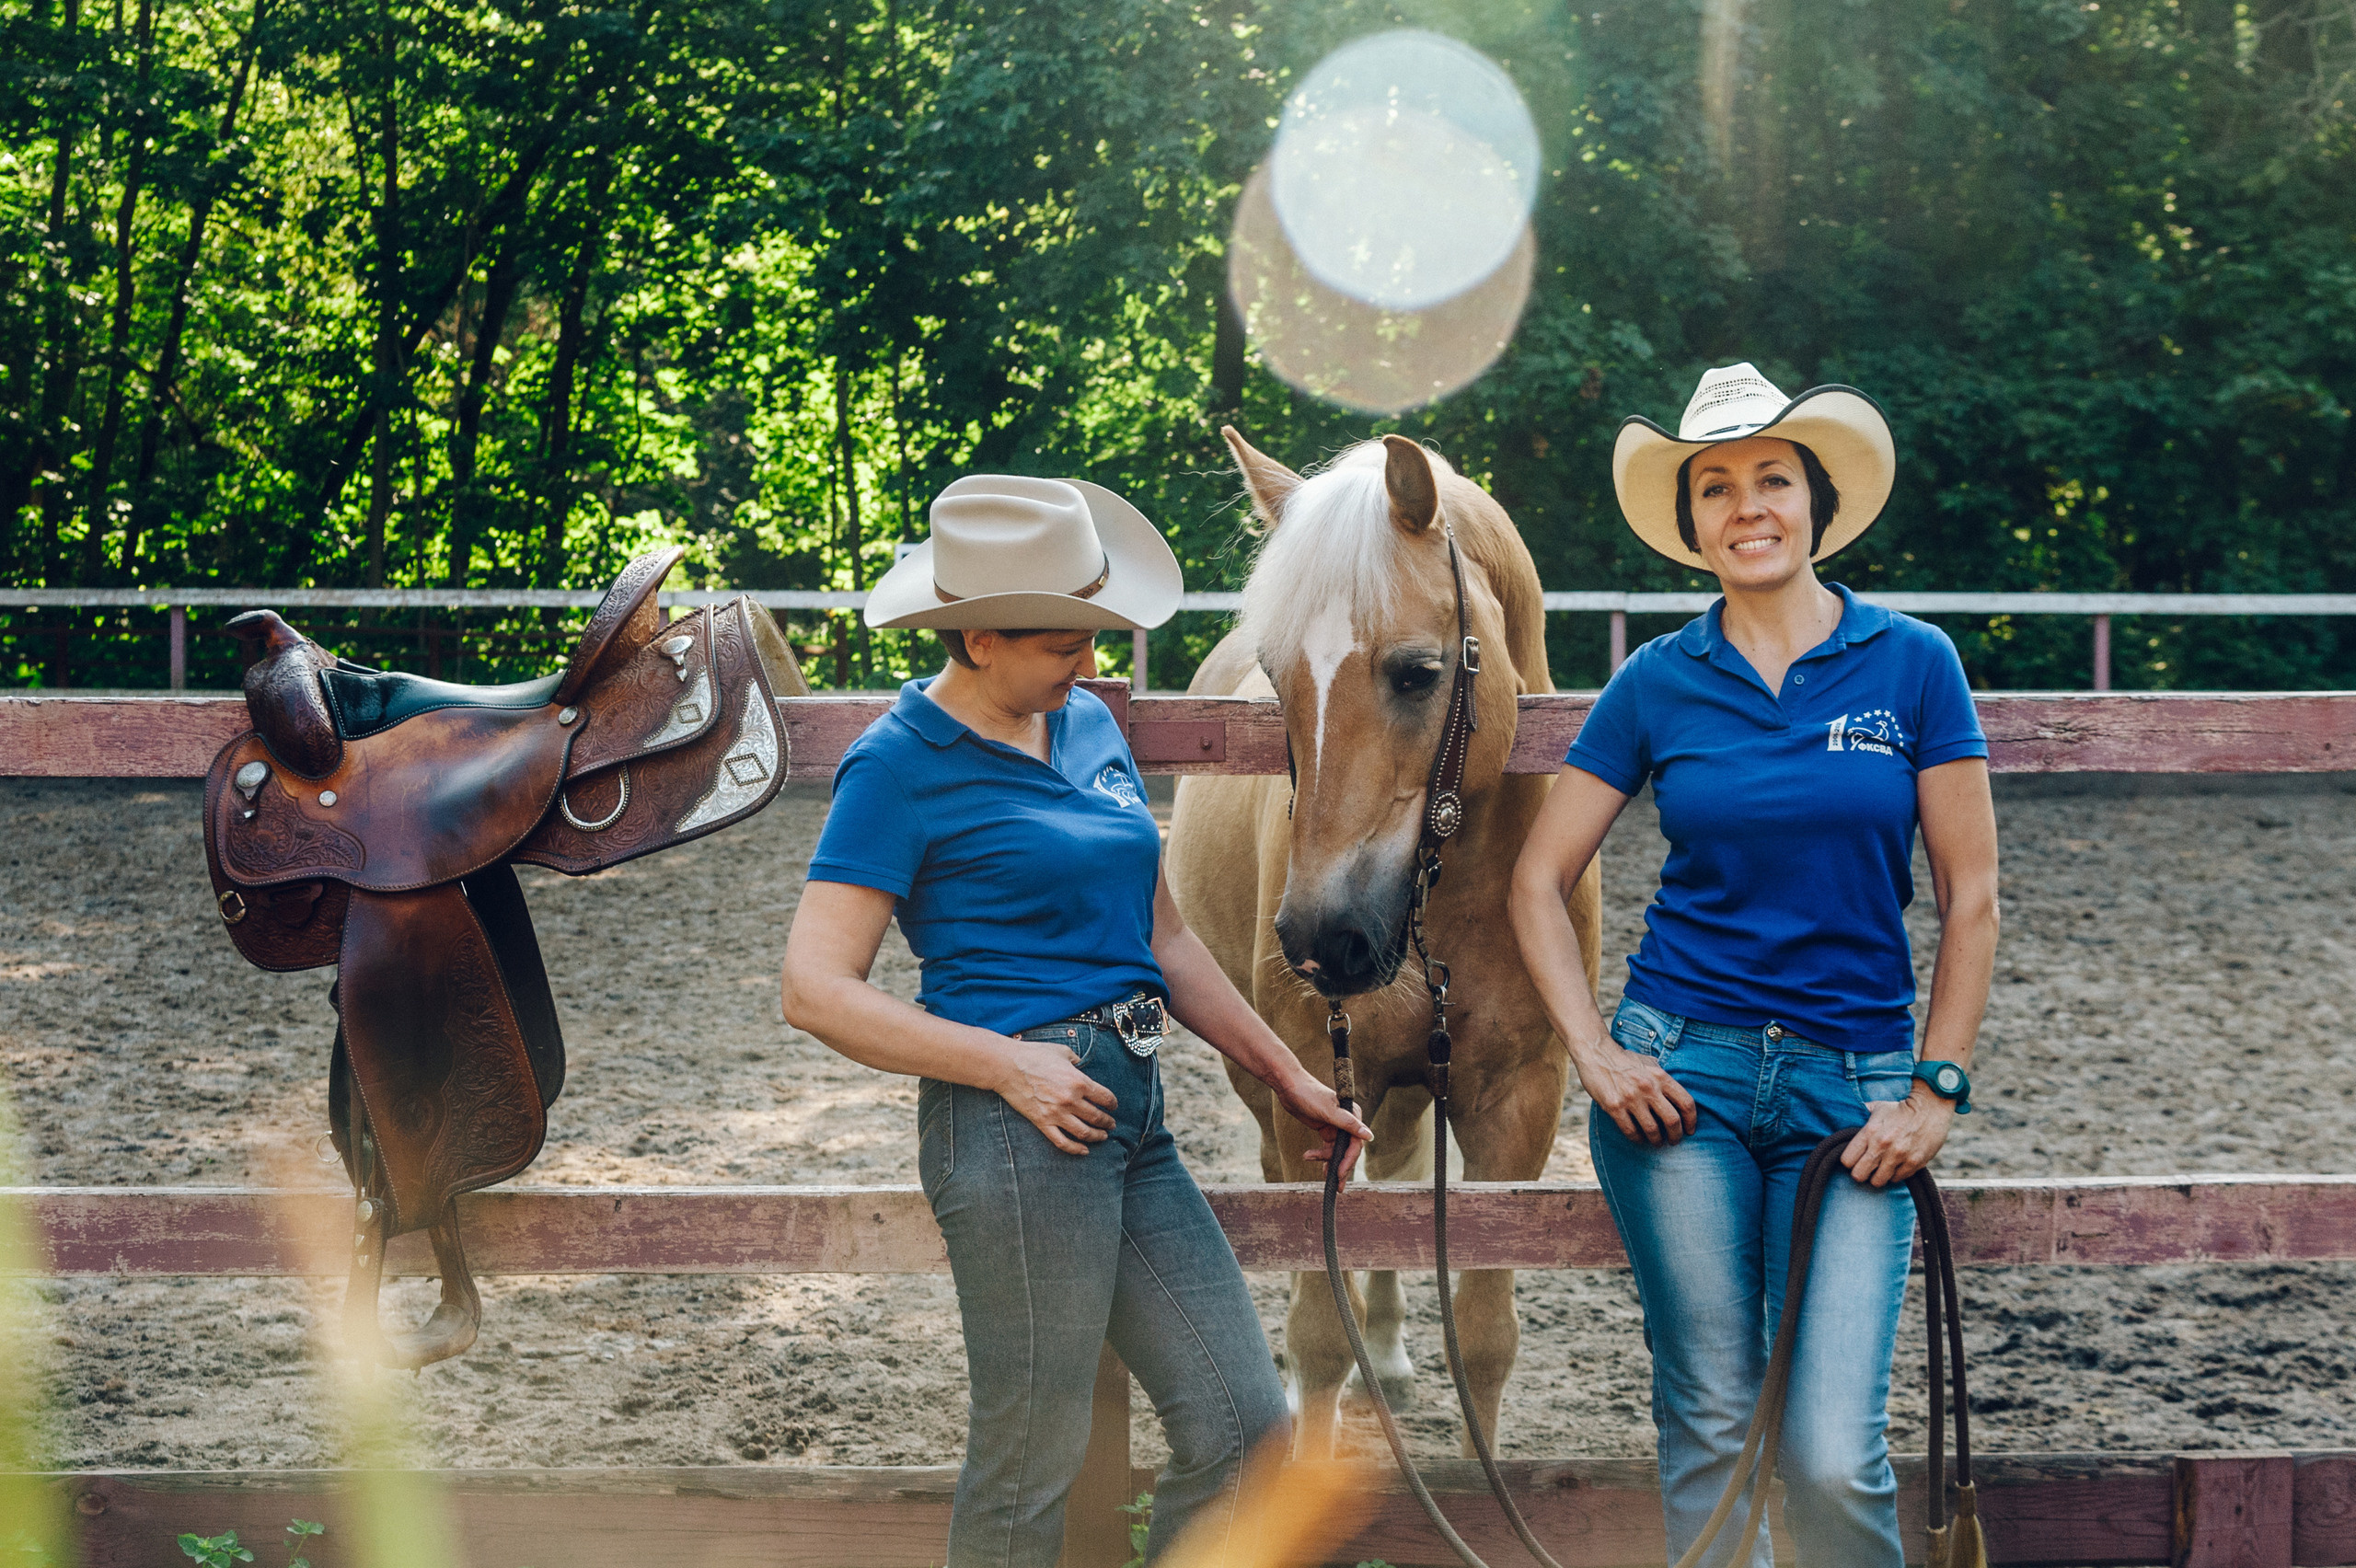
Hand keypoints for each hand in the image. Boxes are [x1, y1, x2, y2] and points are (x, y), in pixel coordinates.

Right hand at [993, 1038, 1118, 1154]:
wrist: (1007, 1066)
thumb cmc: (1034, 1055)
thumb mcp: (1062, 1051)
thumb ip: (1076, 1060)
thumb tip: (1081, 1065)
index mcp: (1079, 1081)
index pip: (1105, 1098)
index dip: (1113, 1104)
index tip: (1113, 1106)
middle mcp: (1070, 1100)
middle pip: (1097, 1117)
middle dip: (1108, 1123)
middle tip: (1111, 1124)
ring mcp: (1056, 1113)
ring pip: (1084, 1132)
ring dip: (1097, 1136)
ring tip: (1102, 1137)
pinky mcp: (1042, 1122)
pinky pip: (1062, 1142)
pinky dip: (1075, 1149)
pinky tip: (1084, 1150)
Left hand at [1275, 1070, 1374, 1185]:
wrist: (1289, 1086)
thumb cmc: (1309, 1095)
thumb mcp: (1329, 1111)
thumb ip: (1348, 1124)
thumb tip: (1370, 1136)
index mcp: (1353, 1115)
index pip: (1356, 1144)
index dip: (1349, 1160)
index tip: (1339, 1173)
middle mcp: (1347, 1121)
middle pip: (1348, 1150)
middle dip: (1341, 1167)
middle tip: (1337, 1185)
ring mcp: (1336, 1126)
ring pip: (1337, 1151)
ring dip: (1329, 1162)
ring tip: (1322, 1175)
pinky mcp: (1325, 1129)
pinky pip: (1327, 1147)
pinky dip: (1321, 1155)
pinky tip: (1309, 1158)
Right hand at [1575, 1043, 1697, 1146]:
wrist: (1596, 1054)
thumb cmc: (1625, 1060)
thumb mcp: (1649, 1063)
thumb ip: (1663, 1078)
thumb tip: (1676, 1094)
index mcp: (1660, 1077)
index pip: (1686, 1103)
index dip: (1692, 1121)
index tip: (1690, 1130)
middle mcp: (1648, 1088)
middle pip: (1672, 1120)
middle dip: (1676, 1136)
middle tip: (1674, 1141)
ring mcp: (1631, 1098)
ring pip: (1652, 1130)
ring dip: (1657, 1140)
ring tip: (1656, 1142)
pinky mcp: (1614, 1107)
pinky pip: (1631, 1131)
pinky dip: (1637, 1139)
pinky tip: (1638, 1138)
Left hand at [1842, 1088, 1954, 1186]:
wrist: (1930, 1109)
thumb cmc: (1900, 1109)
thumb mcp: (1877, 1108)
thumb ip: (1861, 1116)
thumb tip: (1847, 1117)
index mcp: (1869, 1132)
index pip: (1846, 1160)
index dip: (1849, 1161)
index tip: (1855, 1158)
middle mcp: (1882, 1146)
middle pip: (1859, 1175)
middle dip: (1861, 1173)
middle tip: (1867, 1167)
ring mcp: (1898, 1156)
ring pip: (1877, 1182)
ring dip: (1878, 1176)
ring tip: (1882, 1167)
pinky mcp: (1914, 1163)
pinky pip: (1897, 1179)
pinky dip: (1895, 1174)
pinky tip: (1897, 1164)